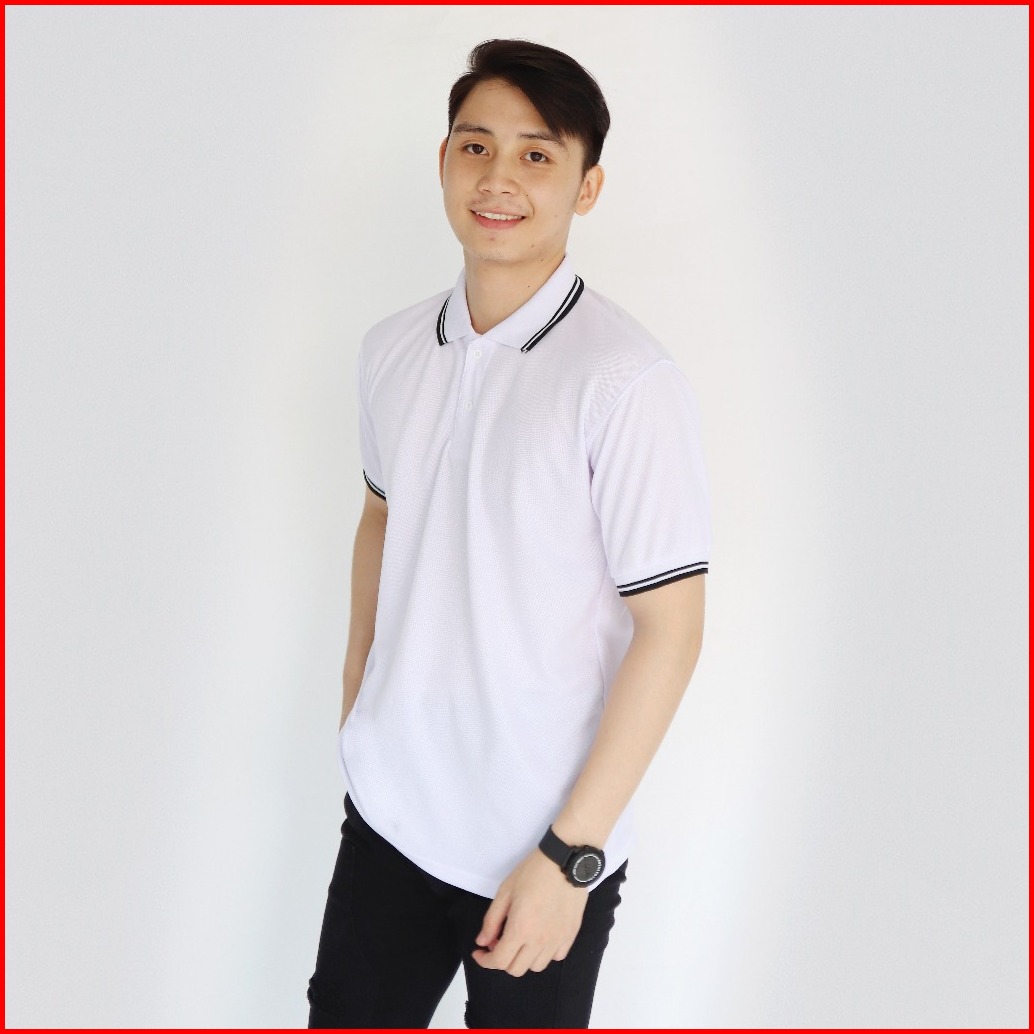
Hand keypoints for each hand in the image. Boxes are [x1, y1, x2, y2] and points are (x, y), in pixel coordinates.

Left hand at [471, 846, 588, 976]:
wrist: (564, 861)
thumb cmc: (532, 872)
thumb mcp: (505, 891)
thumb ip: (491, 920)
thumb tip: (482, 942)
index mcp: (520, 930)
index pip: (499, 961)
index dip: (485, 961)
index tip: (479, 952)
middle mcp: (539, 941)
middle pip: (516, 969)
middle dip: (502, 959)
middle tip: (499, 939)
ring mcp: (557, 940)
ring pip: (536, 967)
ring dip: (523, 958)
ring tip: (521, 938)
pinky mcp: (571, 935)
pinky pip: (555, 957)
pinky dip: (544, 953)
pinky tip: (540, 937)